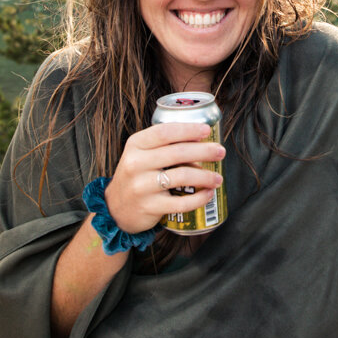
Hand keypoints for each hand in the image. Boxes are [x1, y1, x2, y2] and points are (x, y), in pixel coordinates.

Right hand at [104, 120, 224, 234]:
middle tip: (221, 152)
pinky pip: (181, 202)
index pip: (165, 132)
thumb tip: (202, 139)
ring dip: (205, 176)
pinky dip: (199, 198)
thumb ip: (163, 145)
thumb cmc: (137, 175)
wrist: (116, 208)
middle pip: (177, 153)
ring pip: (182, 176)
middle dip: (204, 151)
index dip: (188, 130)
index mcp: (135, 144)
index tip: (207, 130)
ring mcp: (141, 186)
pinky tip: (208, 194)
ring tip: (218, 177)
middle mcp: (136, 163)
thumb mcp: (141, 154)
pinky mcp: (149, 207)